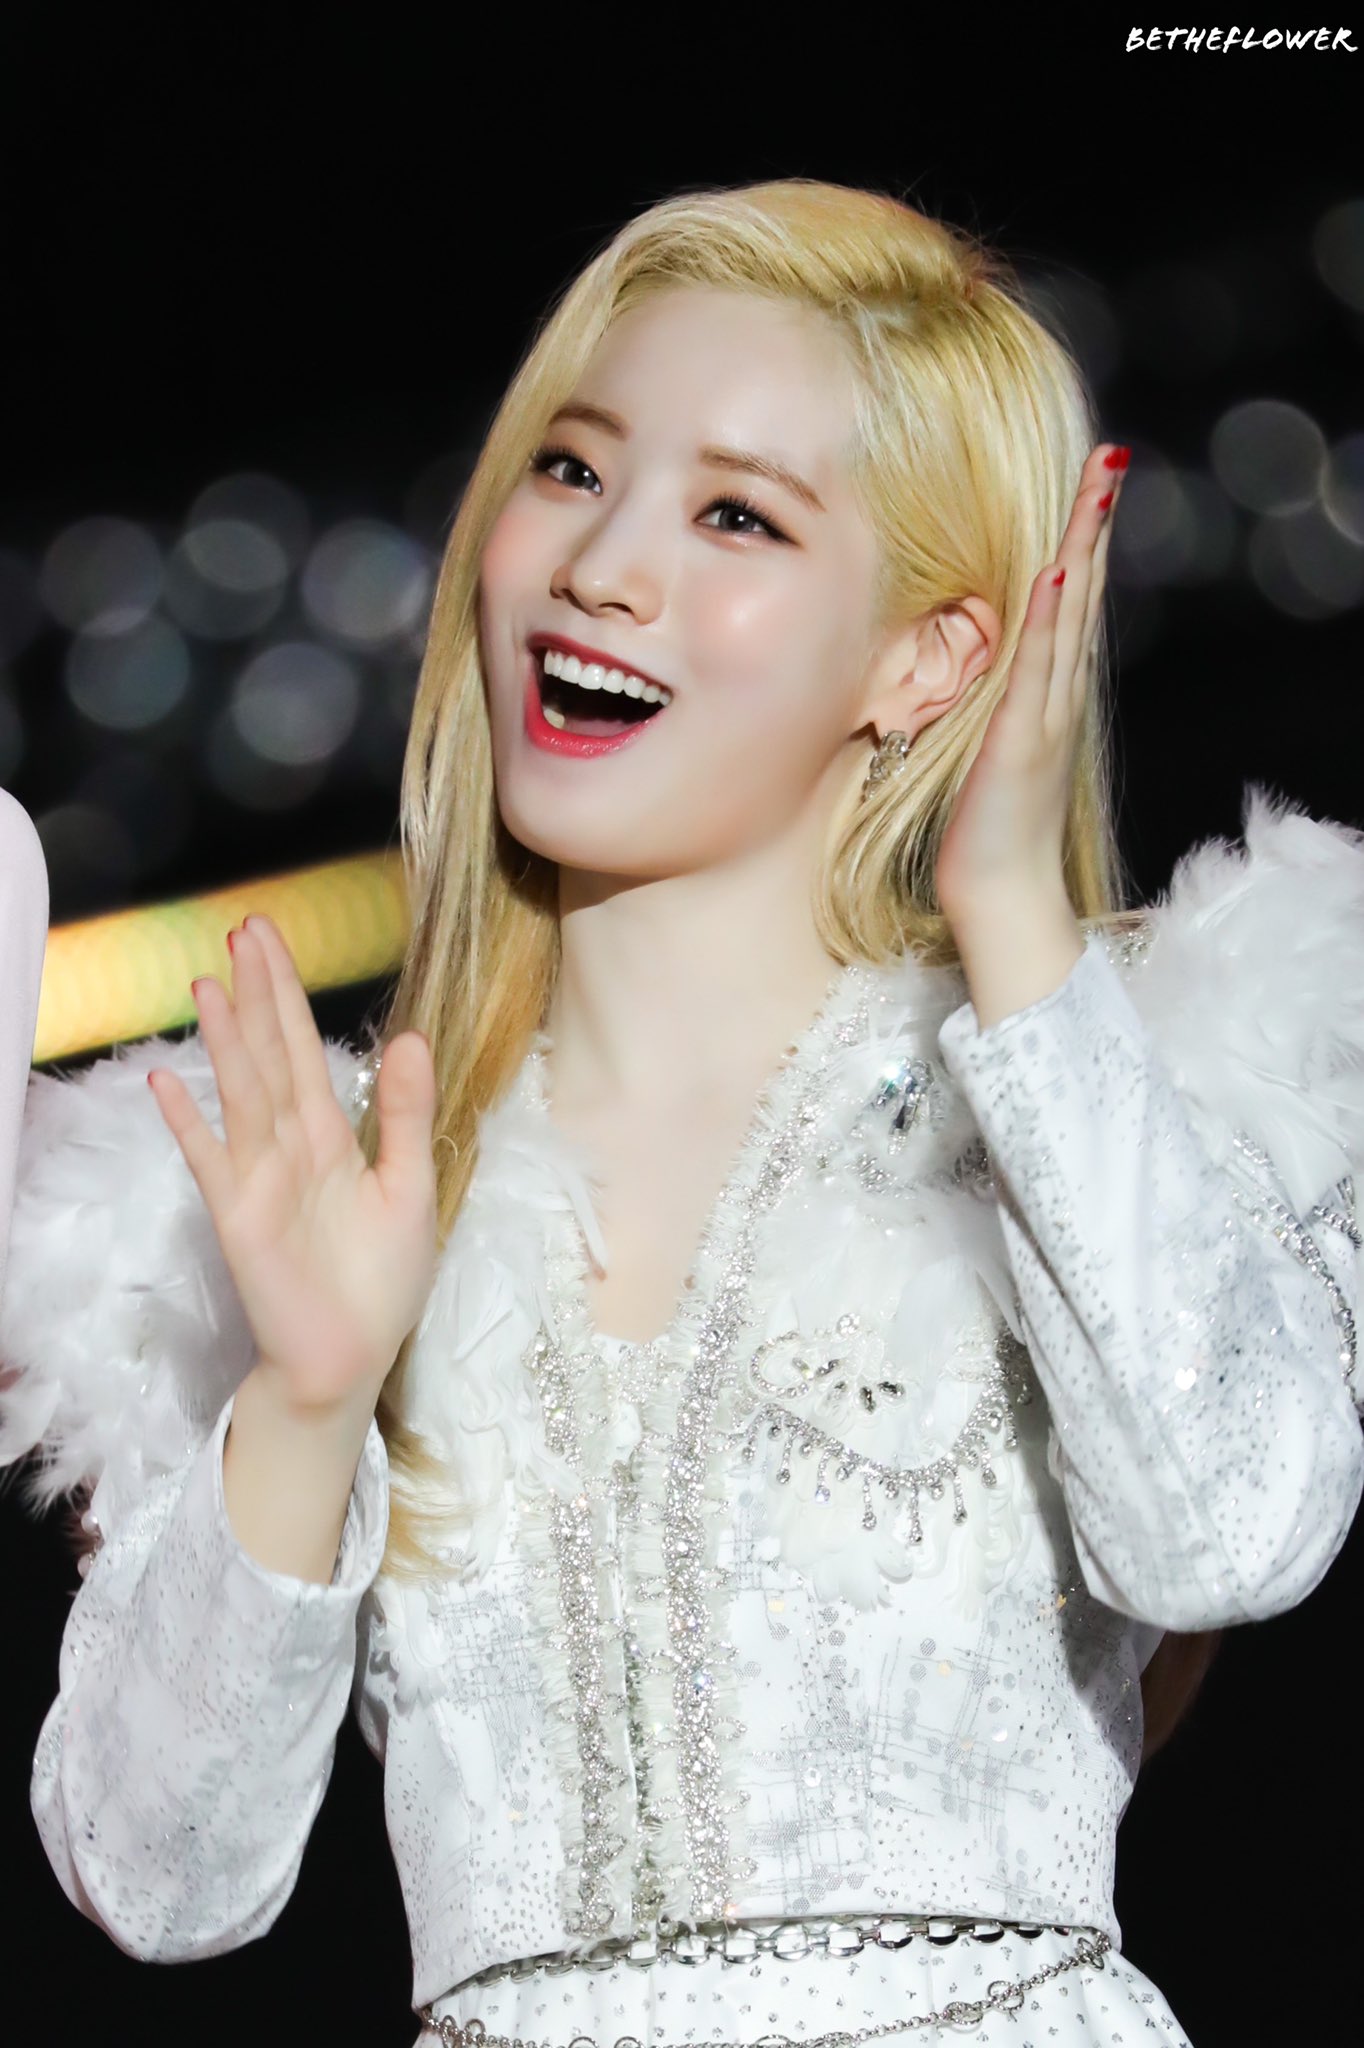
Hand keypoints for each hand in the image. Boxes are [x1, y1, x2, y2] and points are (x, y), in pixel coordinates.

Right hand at [147, 915, 437, 1417]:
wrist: (351, 1357)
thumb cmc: (381, 1280)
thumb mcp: (410, 1188)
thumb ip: (403, 1115)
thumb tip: (410, 1038)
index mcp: (332, 1136)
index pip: (305, 1050)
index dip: (288, 995)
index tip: (270, 941)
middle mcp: (290, 1145)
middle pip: (271, 1056)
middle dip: (258, 995)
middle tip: (242, 930)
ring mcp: (259, 1176)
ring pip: (242, 1093)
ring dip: (226, 1041)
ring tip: (208, 985)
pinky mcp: (238, 1215)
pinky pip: (210, 1158)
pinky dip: (188, 1121)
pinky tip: (168, 1080)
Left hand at [934, 443, 1129, 930]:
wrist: (1003, 899)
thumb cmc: (987, 837)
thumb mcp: (985, 753)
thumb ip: (991, 708)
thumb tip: (969, 669)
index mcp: (1049, 698)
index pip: (1070, 604)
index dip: (1081, 542)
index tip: (1090, 484)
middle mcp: (1059, 698)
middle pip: (1083, 593)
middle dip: (1094, 523)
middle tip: (1111, 457)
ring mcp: (1046, 717)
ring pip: (1071, 616)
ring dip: (1083, 547)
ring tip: (1098, 486)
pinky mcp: (1022, 741)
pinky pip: (1038, 668)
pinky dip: (1051, 619)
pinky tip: (1059, 571)